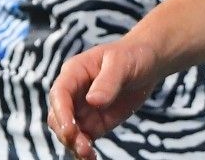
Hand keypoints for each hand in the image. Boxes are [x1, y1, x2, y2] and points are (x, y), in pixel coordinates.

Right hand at [47, 38, 163, 158]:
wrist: (147, 64)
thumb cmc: (132, 56)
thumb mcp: (122, 63)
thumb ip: (108, 81)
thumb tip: (93, 101)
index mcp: (74, 72)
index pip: (59, 94)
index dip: (61, 112)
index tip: (70, 129)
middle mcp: (73, 93)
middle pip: (58, 116)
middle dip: (67, 133)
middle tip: (83, 146)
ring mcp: (82, 110)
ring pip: (68, 132)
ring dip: (74, 144)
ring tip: (88, 154)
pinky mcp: (94, 124)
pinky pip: (83, 140)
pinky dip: (84, 151)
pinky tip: (91, 158)